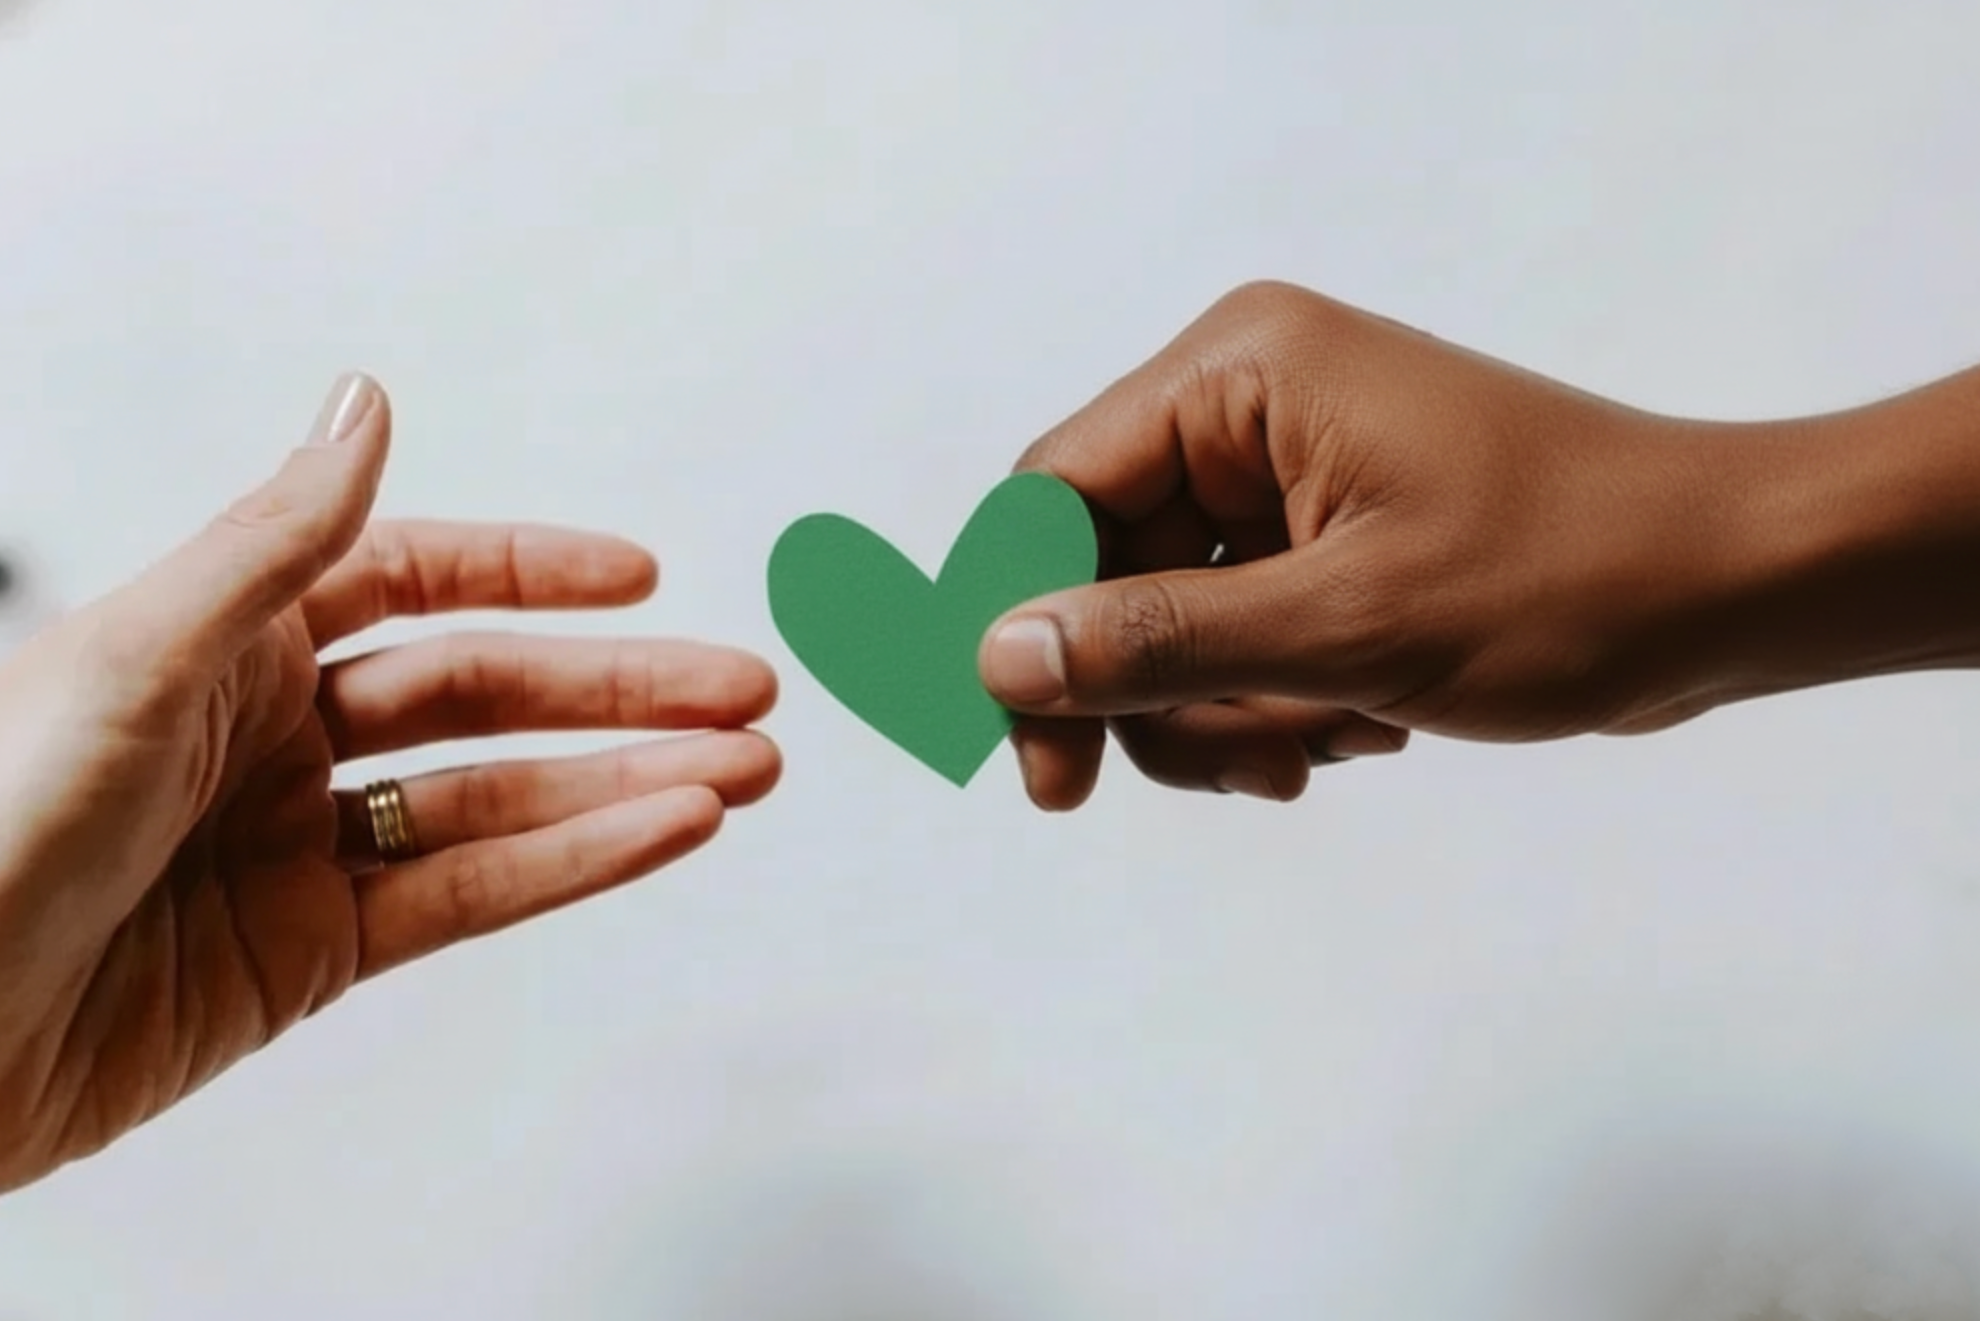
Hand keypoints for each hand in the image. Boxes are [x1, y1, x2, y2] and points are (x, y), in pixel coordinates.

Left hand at [0, 374, 779, 1189]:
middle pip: (484, 695)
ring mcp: (302, 847)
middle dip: (621, 688)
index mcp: (222, 640)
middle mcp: (272, 735)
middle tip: (742, 688)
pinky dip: (576, 863)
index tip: (639, 576)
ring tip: (744, 769)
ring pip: (500, 800)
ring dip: (627, 782)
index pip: (408, 581)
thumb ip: (278, 538)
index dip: (529, 573)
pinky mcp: (316, 954)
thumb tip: (364, 398)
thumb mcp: (139, 655)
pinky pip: (472, 894)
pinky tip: (662, 829)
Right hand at [977, 280, 1968, 808]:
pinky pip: (1239, 634)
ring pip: (1171, 623)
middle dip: (1165, 694)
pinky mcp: (1327, 533)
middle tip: (1241, 777)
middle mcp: (1249, 404)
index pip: (1053, 496)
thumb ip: (1160, 643)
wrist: (1731, 584)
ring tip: (1333, 743)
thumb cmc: (1568, 576)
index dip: (1025, 631)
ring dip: (1233, 712)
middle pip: (1106, 571)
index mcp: (1240, 373)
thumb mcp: (1347, 625)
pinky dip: (1278, 702)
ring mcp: (1289, 472)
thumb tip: (996, 659)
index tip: (1042, 769)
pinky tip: (1365, 726)